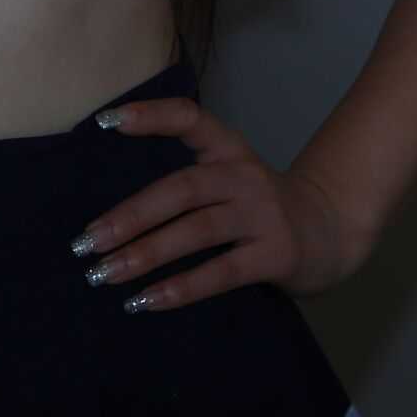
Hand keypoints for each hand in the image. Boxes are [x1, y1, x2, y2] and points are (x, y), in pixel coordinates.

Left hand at [69, 95, 373, 315]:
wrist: (329, 232)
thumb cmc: (259, 209)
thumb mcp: (228, 180)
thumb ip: (184, 186)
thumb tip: (110, 220)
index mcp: (230, 150)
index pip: (190, 119)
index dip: (150, 116)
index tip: (106, 121)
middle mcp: (245, 175)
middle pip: (182, 188)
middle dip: (130, 215)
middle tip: (86, 242)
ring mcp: (263, 214)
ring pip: (197, 230)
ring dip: (146, 254)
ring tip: (105, 275)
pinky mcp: (275, 254)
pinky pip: (221, 272)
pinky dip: (181, 287)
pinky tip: (147, 300)